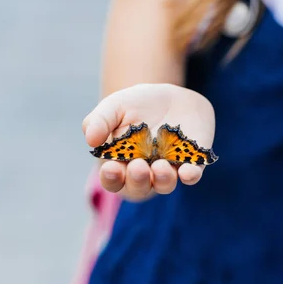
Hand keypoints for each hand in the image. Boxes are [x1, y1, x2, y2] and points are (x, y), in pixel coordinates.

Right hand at [82, 83, 215, 200]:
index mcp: (120, 164)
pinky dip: (190, 175)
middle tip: (138, 166)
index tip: (111, 168)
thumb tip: (90, 139)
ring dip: (162, 179)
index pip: (112, 180)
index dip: (111, 178)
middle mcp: (144, 173)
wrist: (170, 96)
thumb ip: (100, 121)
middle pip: (138, 187)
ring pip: (164, 184)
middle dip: (137, 180)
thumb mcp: (113, 107)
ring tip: (160, 166)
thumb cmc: (135, 105)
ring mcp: (168, 170)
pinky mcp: (192, 163)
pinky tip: (188, 172)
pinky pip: (192, 175)